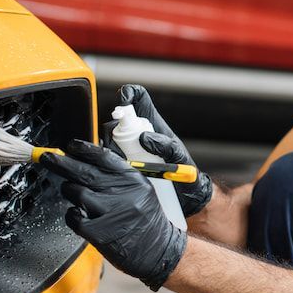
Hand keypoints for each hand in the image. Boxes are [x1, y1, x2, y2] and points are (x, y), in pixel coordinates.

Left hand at [40, 139, 186, 290]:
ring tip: (71, 192)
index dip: (83, 149)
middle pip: (85, 171)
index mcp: (133, 180)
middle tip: (47, 158)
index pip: (103, 157)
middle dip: (61, 162)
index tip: (69, 146)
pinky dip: (71, 214)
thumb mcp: (140, 190)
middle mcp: (123, 193)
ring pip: (76, 192)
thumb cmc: (145, 220)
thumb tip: (86, 160)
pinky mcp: (99, 233)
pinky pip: (74, 217)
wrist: (157, 251)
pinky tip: (77, 214)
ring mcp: (110, 213)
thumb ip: (117, 176)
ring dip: (69, 190)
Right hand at [103, 84, 213, 216]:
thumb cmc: (185, 174)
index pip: (138, 98)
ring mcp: (127, 148)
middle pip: (116, 120)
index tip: (123, 101)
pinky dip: (107, 161)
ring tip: (126, 162)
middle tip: (123, 143)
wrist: (183, 199)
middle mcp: (137, 133)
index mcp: (152, 123)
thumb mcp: (178, 157)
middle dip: (115, 127)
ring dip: (112, 147)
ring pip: (109, 139)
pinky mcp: (121, 164)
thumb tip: (144, 138)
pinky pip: (107, 158)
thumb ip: (166, 145)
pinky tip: (118, 171)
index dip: (129, 93)